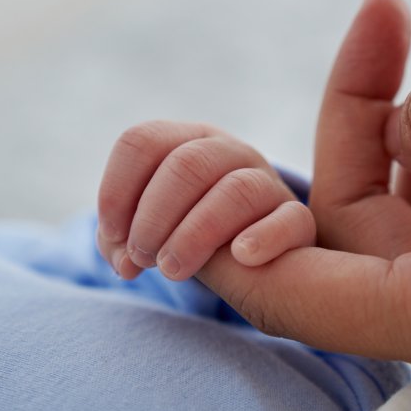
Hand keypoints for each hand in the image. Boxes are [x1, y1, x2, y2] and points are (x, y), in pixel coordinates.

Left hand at [97, 121, 314, 279]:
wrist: (251, 252)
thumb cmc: (188, 232)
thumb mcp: (152, 228)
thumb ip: (123, 242)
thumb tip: (125, 263)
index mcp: (185, 141)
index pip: (142, 141)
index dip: (117, 190)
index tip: (114, 235)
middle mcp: (227, 151)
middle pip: (186, 165)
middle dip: (153, 217)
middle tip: (142, 258)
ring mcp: (266, 180)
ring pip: (236, 190)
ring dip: (194, 234)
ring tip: (172, 269)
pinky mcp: (297, 217)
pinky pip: (289, 219)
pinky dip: (264, 237)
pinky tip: (241, 258)